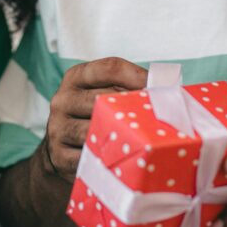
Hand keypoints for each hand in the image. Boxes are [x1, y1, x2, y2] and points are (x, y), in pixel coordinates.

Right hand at [42, 57, 148, 181]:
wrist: (60, 151)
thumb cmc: (92, 117)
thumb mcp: (101, 94)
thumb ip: (125, 87)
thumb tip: (168, 87)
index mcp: (75, 77)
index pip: (110, 68)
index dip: (138, 75)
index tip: (160, 87)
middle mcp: (63, 99)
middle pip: (105, 97)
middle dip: (134, 108)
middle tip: (158, 118)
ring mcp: (58, 128)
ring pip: (98, 128)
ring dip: (124, 135)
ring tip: (145, 140)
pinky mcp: (60, 156)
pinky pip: (92, 156)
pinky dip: (111, 158)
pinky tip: (125, 158)